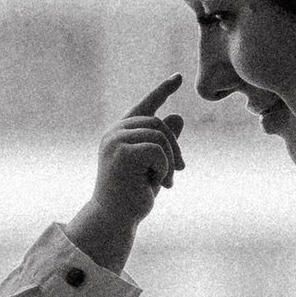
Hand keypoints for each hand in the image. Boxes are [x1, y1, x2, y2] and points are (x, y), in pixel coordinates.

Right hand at [65, 77, 185, 271]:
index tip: (177, 77)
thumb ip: (163, 144)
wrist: (114, 219)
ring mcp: (115, 140)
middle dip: (174, 146)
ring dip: (170, 161)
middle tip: (181, 171)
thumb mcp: (155, 166)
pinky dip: (164, 168)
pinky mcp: (121, 152)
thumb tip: (178, 116)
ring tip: (165, 182)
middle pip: (158, 122)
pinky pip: (157, 149)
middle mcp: (114, 133)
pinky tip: (156, 185)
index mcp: (120, 134)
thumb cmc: (132, 196)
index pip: (144, 106)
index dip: (161, 91)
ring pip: (160, 135)